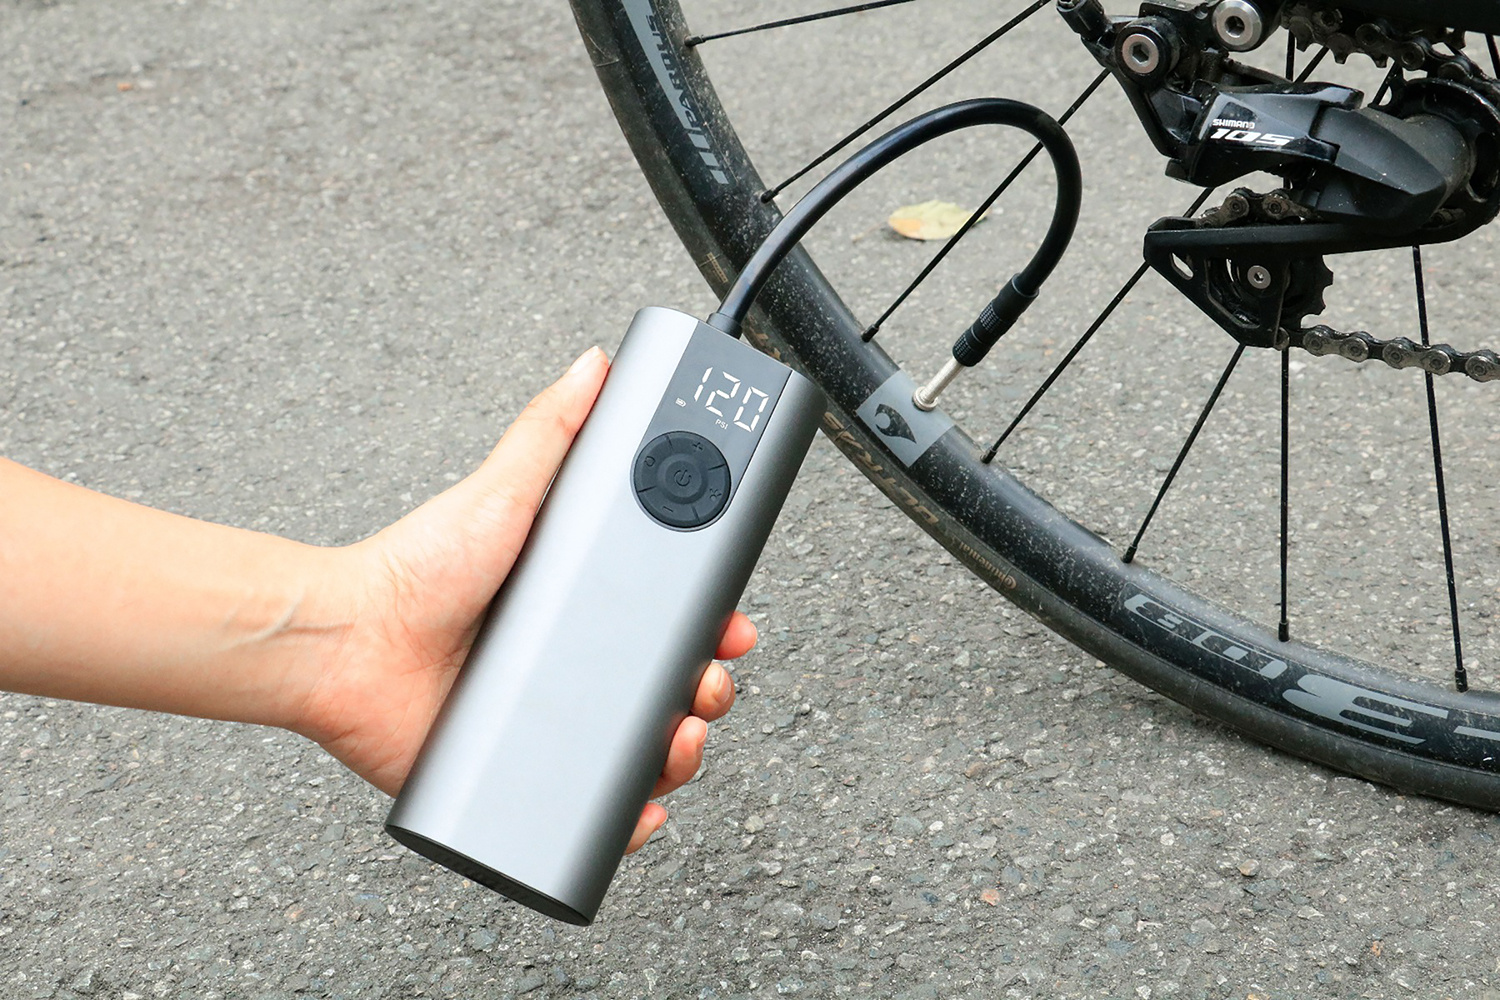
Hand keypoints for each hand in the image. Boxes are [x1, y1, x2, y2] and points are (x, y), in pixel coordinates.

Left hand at [292, 348, 748, 850]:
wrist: (347, 644)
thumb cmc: (414, 569)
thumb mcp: (503, 491)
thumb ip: (551, 428)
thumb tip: (594, 364)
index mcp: (583, 605)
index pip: (671, 619)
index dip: (712, 627)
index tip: (731, 626)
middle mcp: (575, 664)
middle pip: (672, 685)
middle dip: (710, 689)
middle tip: (707, 682)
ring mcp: (553, 723)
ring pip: (646, 748)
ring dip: (683, 749)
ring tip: (678, 739)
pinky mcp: (522, 776)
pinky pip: (593, 808)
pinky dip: (628, 815)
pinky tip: (642, 806)